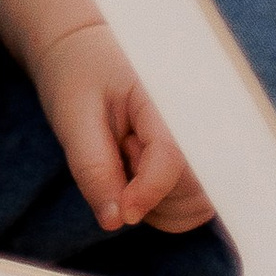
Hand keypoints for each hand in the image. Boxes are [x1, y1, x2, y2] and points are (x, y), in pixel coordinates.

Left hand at [31, 20, 215, 236]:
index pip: (174, 156)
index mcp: (167, 95)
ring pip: (194, 206)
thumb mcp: (73, 116)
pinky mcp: (198, 165)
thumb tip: (116, 221)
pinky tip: (139, 168)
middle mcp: (197, 121)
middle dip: (150, 193)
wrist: (88, 54)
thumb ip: (93, 168)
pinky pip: (187, 210)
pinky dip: (159, 206)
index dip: (149, 192)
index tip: (122, 214)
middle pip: (193, 190)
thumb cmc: (78, 76)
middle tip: (119, 152)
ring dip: (155, 202)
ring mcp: (202, 145)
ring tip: (128, 154)